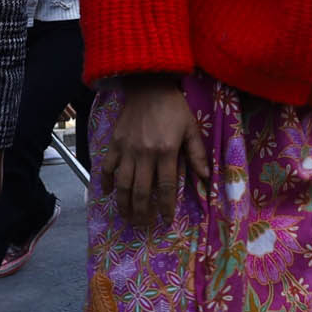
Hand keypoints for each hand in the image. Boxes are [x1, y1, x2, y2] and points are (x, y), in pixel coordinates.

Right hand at [99, 76, 209, 229]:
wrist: (148, 86)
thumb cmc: (173, 108)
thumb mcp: (191, 128)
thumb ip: (197, 154)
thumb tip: (206, 178)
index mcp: (166, 152)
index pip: (165, 187)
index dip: (165, 207)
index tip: (165, 221)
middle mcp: (144, 154)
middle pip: (141, 191)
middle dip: (142, 212)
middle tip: (142, 225)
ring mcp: (126, 150)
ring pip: (122, 184)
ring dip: (123, 204)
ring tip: (126, 217)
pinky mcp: (114, 143)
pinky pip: (107, 167)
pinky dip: (106, 182)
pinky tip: (107, 194)